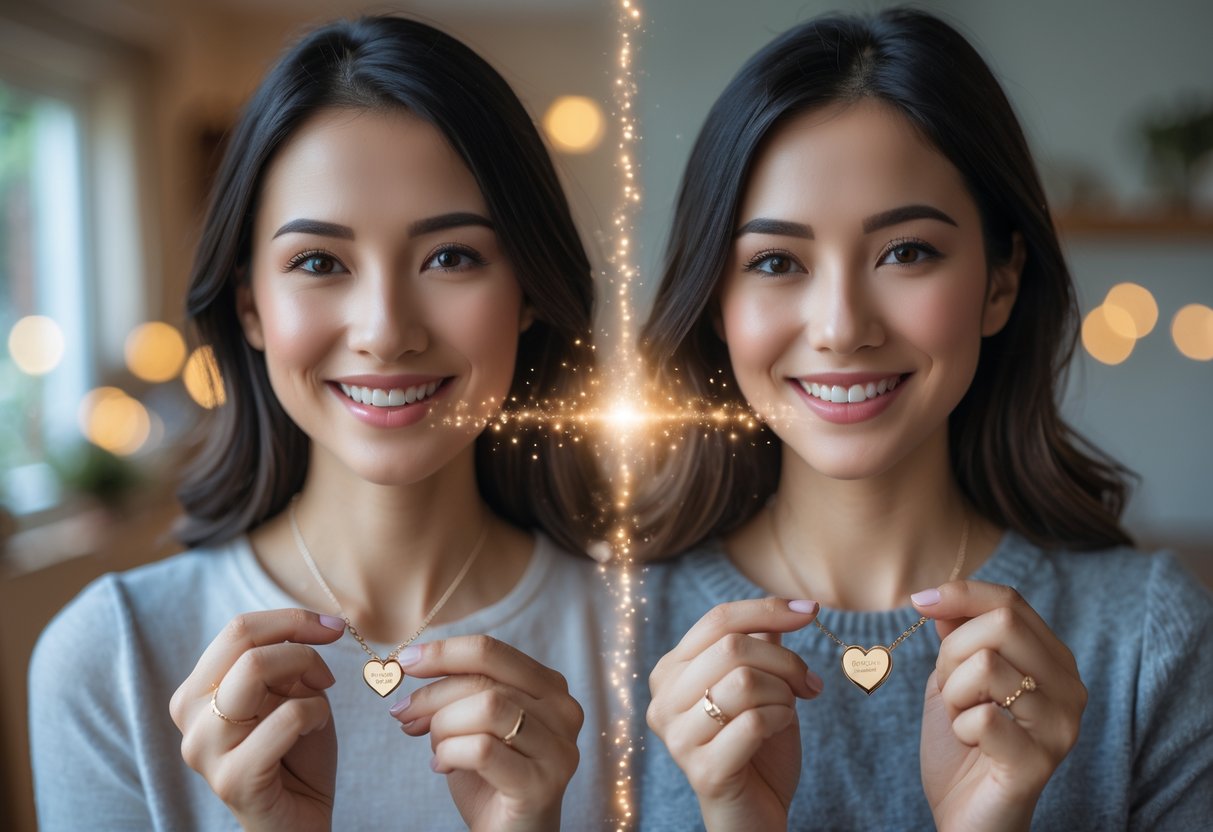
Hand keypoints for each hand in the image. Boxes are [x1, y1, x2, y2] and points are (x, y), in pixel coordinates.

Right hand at [170, 609, 344, 831]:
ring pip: (256, 670)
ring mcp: (205, 750)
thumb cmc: (295, 753)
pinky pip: (287, 716)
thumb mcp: (288, 695)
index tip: (332, 627)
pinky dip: (316, 713)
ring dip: (307, 674)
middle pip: (244, 643)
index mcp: (196, 692)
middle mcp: (190, 717)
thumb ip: (281, 663)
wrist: (299, 822)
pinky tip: (317, 729)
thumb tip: (300, 630)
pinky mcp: (233, 779)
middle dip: (301, 644)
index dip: (291, 619)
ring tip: (321, 699)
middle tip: (327, 670)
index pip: (237, 629)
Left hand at [389, 635, 583, 831]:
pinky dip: (450, 753)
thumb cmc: (490, 778)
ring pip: (487, 708)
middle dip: (432, 695)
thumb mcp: (474, 723)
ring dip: (443, 727)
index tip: (405, 660)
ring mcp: (558, 748)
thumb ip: (459, 691)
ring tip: (435, 750)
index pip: (491, 652)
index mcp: (549, 687)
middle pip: (484, 679)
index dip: (444, 653)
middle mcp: (564, 711)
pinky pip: (483, 749)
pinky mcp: (543, 783)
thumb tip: (410, 663)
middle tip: (402, 715)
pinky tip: (442, 766)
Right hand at [645, 598, 822, 831]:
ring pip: (745, 682)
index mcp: (670, 672)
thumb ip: (761, 644)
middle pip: (732, 646)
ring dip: (783, 694)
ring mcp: (678, 738)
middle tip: (808, 684)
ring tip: (789, 710)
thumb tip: (790, 607)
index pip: (717, 620)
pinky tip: (780, 730)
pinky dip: (781, 719)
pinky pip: (754, 722)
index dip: (766, 609)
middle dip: (785, 660)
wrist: (755, 813)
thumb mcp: (760, 684)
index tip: (811, 612)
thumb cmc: (756, 745)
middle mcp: (663, 701)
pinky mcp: (702, 771)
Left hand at [915, 581, 1085, 831]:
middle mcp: (1070, 689)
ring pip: (986, 665)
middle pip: (1002, 623)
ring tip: (964, 720)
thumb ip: (955, 636)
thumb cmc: (961, 746)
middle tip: (951, 690)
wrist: (965, 815)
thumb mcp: (951, 679)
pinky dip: (960, 728)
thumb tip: (942, 598)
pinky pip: (981, 717)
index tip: (919, 602)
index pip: (1011, 602)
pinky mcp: (1039, 762)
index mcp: (1054, 662)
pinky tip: (971, 746)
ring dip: (954, 693)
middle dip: (952, 651)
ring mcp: (1061, 726)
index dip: (962, 593)